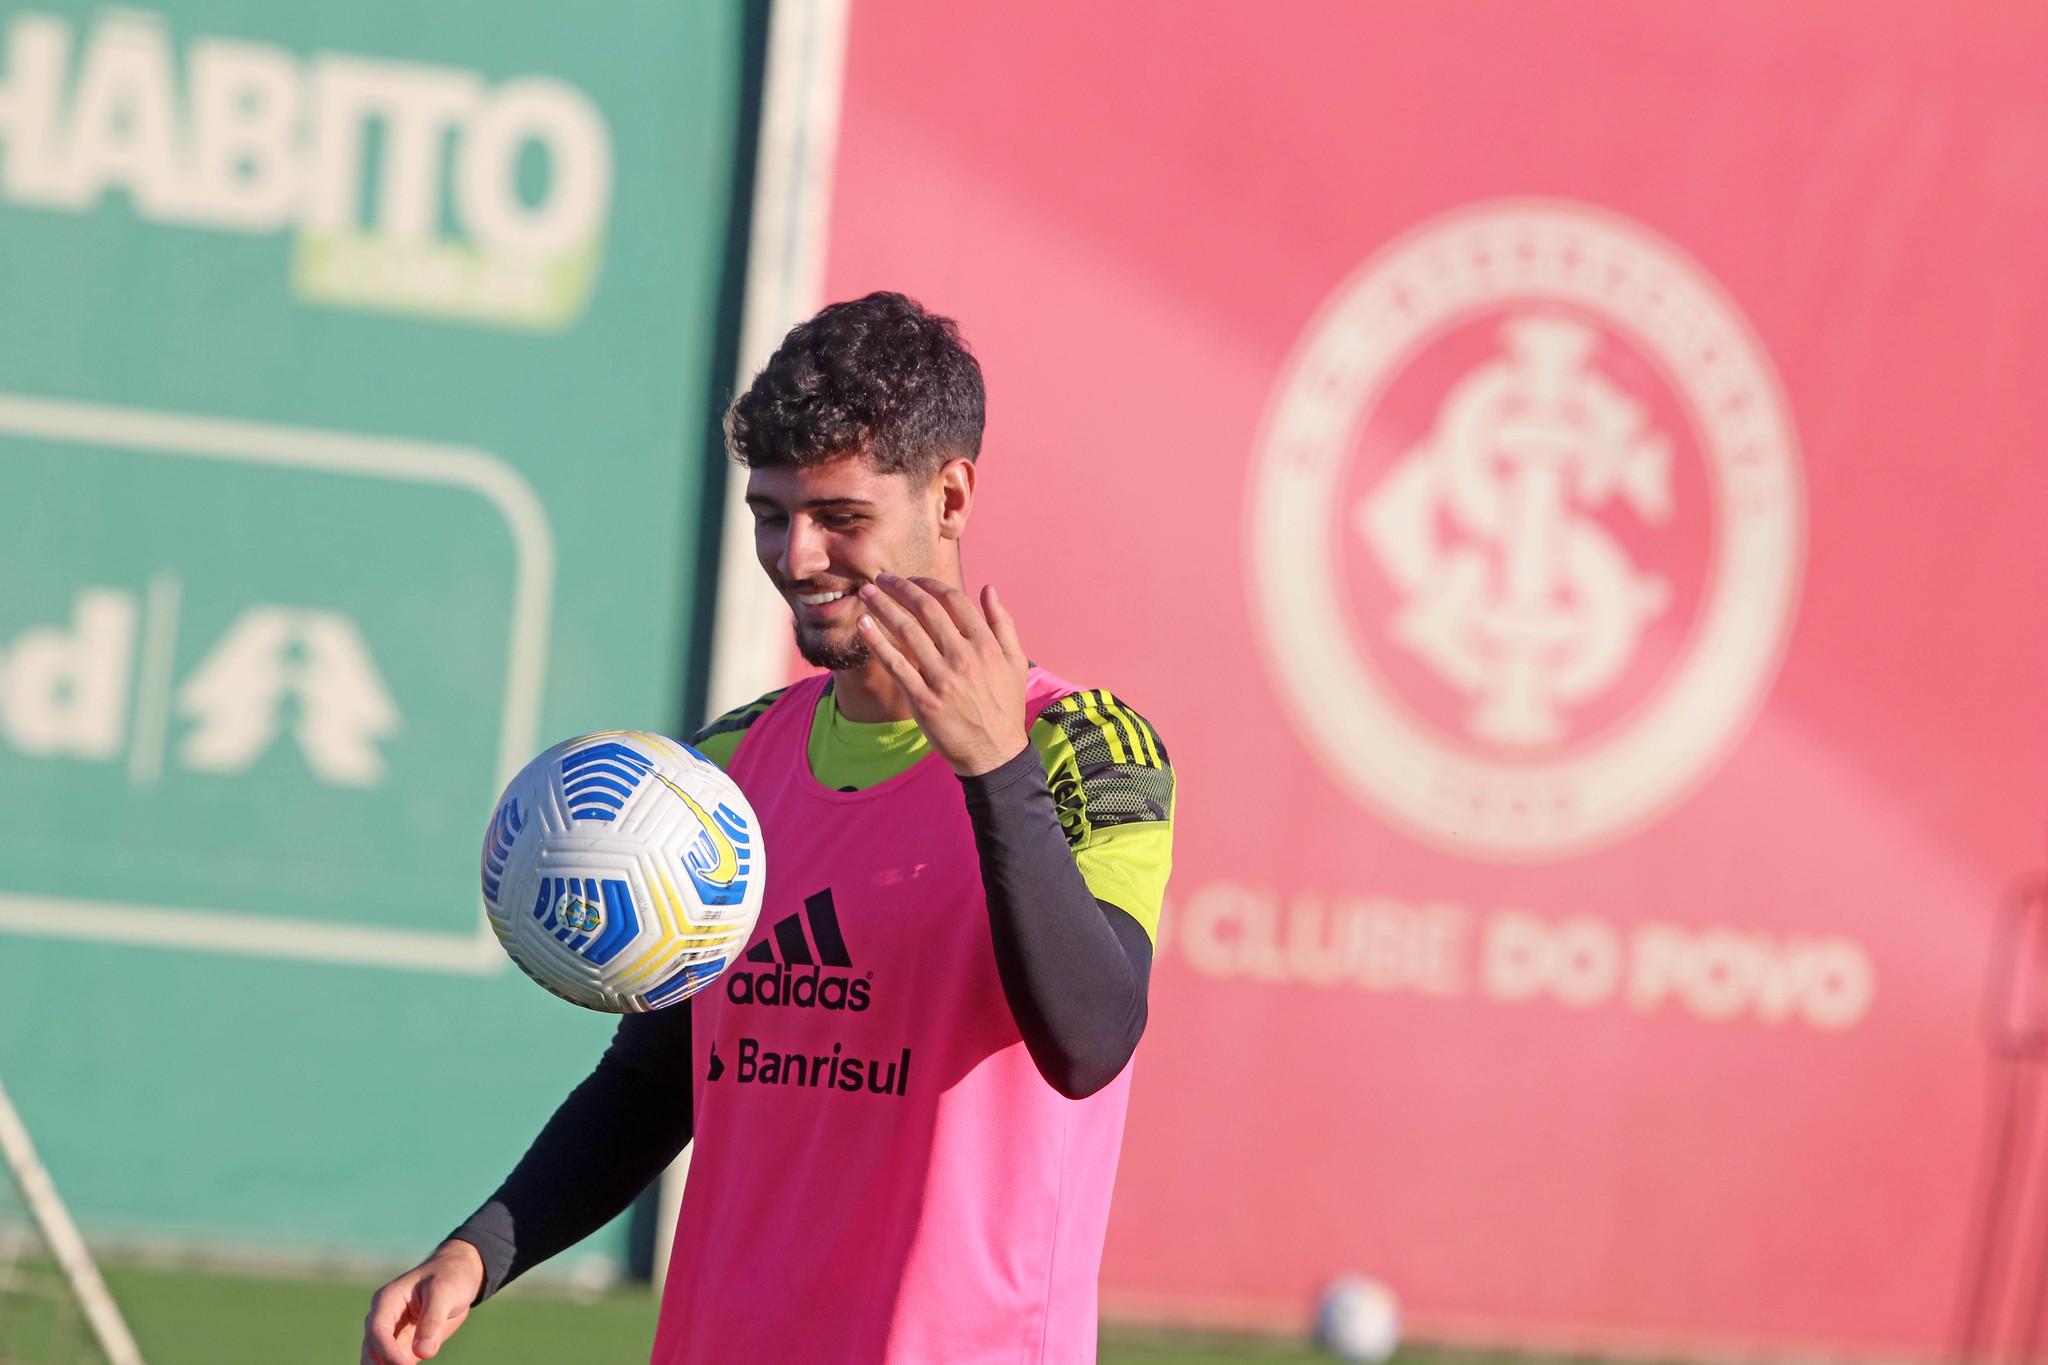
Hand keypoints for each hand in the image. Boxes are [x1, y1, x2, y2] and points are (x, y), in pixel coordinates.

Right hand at [361, 1239, 483, 1363]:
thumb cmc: (450, 1277)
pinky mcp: (403, 1346)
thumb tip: (423, 1353)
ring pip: (377, 1359)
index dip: (388, 1352)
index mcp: (387, 1300)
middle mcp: (383, 1318)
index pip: (378, 1331)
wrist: (460, 1275)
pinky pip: (395, 1364)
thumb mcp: (444, 1292)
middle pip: (371, 1349)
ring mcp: (391, 1333)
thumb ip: (433, 1321)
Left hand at [857, 574, 1028, 776]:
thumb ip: (1003, 623)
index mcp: (986, 645)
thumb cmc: (1004, 706)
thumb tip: (988, 588)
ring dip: (883, 607)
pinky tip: (863, 625)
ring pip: (907, 631)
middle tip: (882, 578)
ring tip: (867, 593)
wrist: (994, 753)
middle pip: (926, 610)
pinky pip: (895, 664)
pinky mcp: (923, 699)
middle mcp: (964, 657)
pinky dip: (877, 642)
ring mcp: (942, 679)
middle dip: (900, 588)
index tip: (912, 579)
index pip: (953, 601)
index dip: (929, 584)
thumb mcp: (1015, 662)